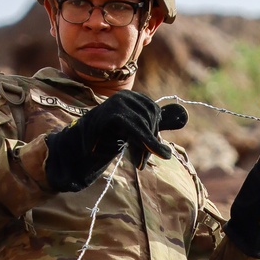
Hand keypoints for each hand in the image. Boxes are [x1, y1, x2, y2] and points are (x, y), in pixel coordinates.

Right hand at [44, 92, 187, 192]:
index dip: (154, 136)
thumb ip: (155, 124)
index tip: (155, 154)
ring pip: (145, 126)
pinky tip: (147, 156)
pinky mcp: (111, 114)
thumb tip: (184, 116)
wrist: (76, 149)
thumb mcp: (135, 132)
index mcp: (133, 98)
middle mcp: (126, 96)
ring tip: (136, 162)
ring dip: (143, 148)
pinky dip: (145, 143)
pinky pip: (136, 128)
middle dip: (150, 143)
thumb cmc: (105, 140)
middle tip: (142, 163)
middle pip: (151, 119)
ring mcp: (117, 103)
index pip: (155, 114)